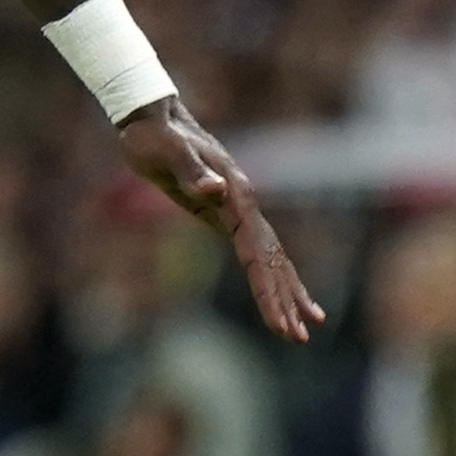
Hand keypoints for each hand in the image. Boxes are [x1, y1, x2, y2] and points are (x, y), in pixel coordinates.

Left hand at [117, 95, 324, 343]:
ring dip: (284, 292)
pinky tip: (276, 291)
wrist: (152, 116)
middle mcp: (243, 203)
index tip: (280, 324)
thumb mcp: (168, 151)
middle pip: (271, 260)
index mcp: (235, 195)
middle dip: (283, 300)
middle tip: (297, 339)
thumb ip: (192, 172)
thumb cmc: (155, 135)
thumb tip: (217, 189)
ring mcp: (237, 208)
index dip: (268, 290)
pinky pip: (253, 250)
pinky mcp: (224, 213)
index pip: (256, 254)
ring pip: (269, 257)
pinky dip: (267, 274)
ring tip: (303, 328)